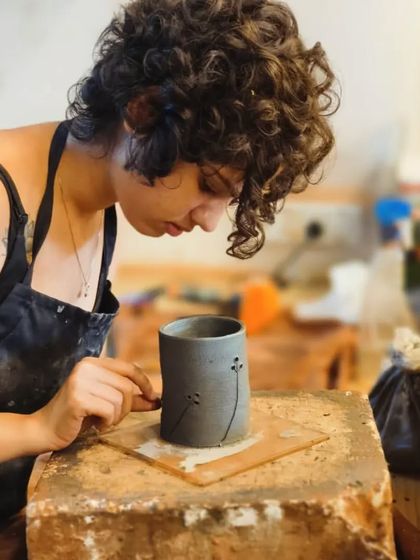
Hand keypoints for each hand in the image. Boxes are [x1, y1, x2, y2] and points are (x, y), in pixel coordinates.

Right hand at [30, 357, 160, 452]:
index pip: (129, 368)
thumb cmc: (77, 416)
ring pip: (120, 399)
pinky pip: (109, 410)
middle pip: (127, 386)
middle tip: (112, 418)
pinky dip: (107, 422)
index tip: (153, 398)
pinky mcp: (77, 397)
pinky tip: (96, 425)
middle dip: (126, 408)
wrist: (45, 430)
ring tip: (101, 421)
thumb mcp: (107, 403)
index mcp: (93, 363)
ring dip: (116, 417)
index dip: (145, 383)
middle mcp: (86, 367)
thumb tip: (158, 400)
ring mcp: (80, 380)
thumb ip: (131, 399)